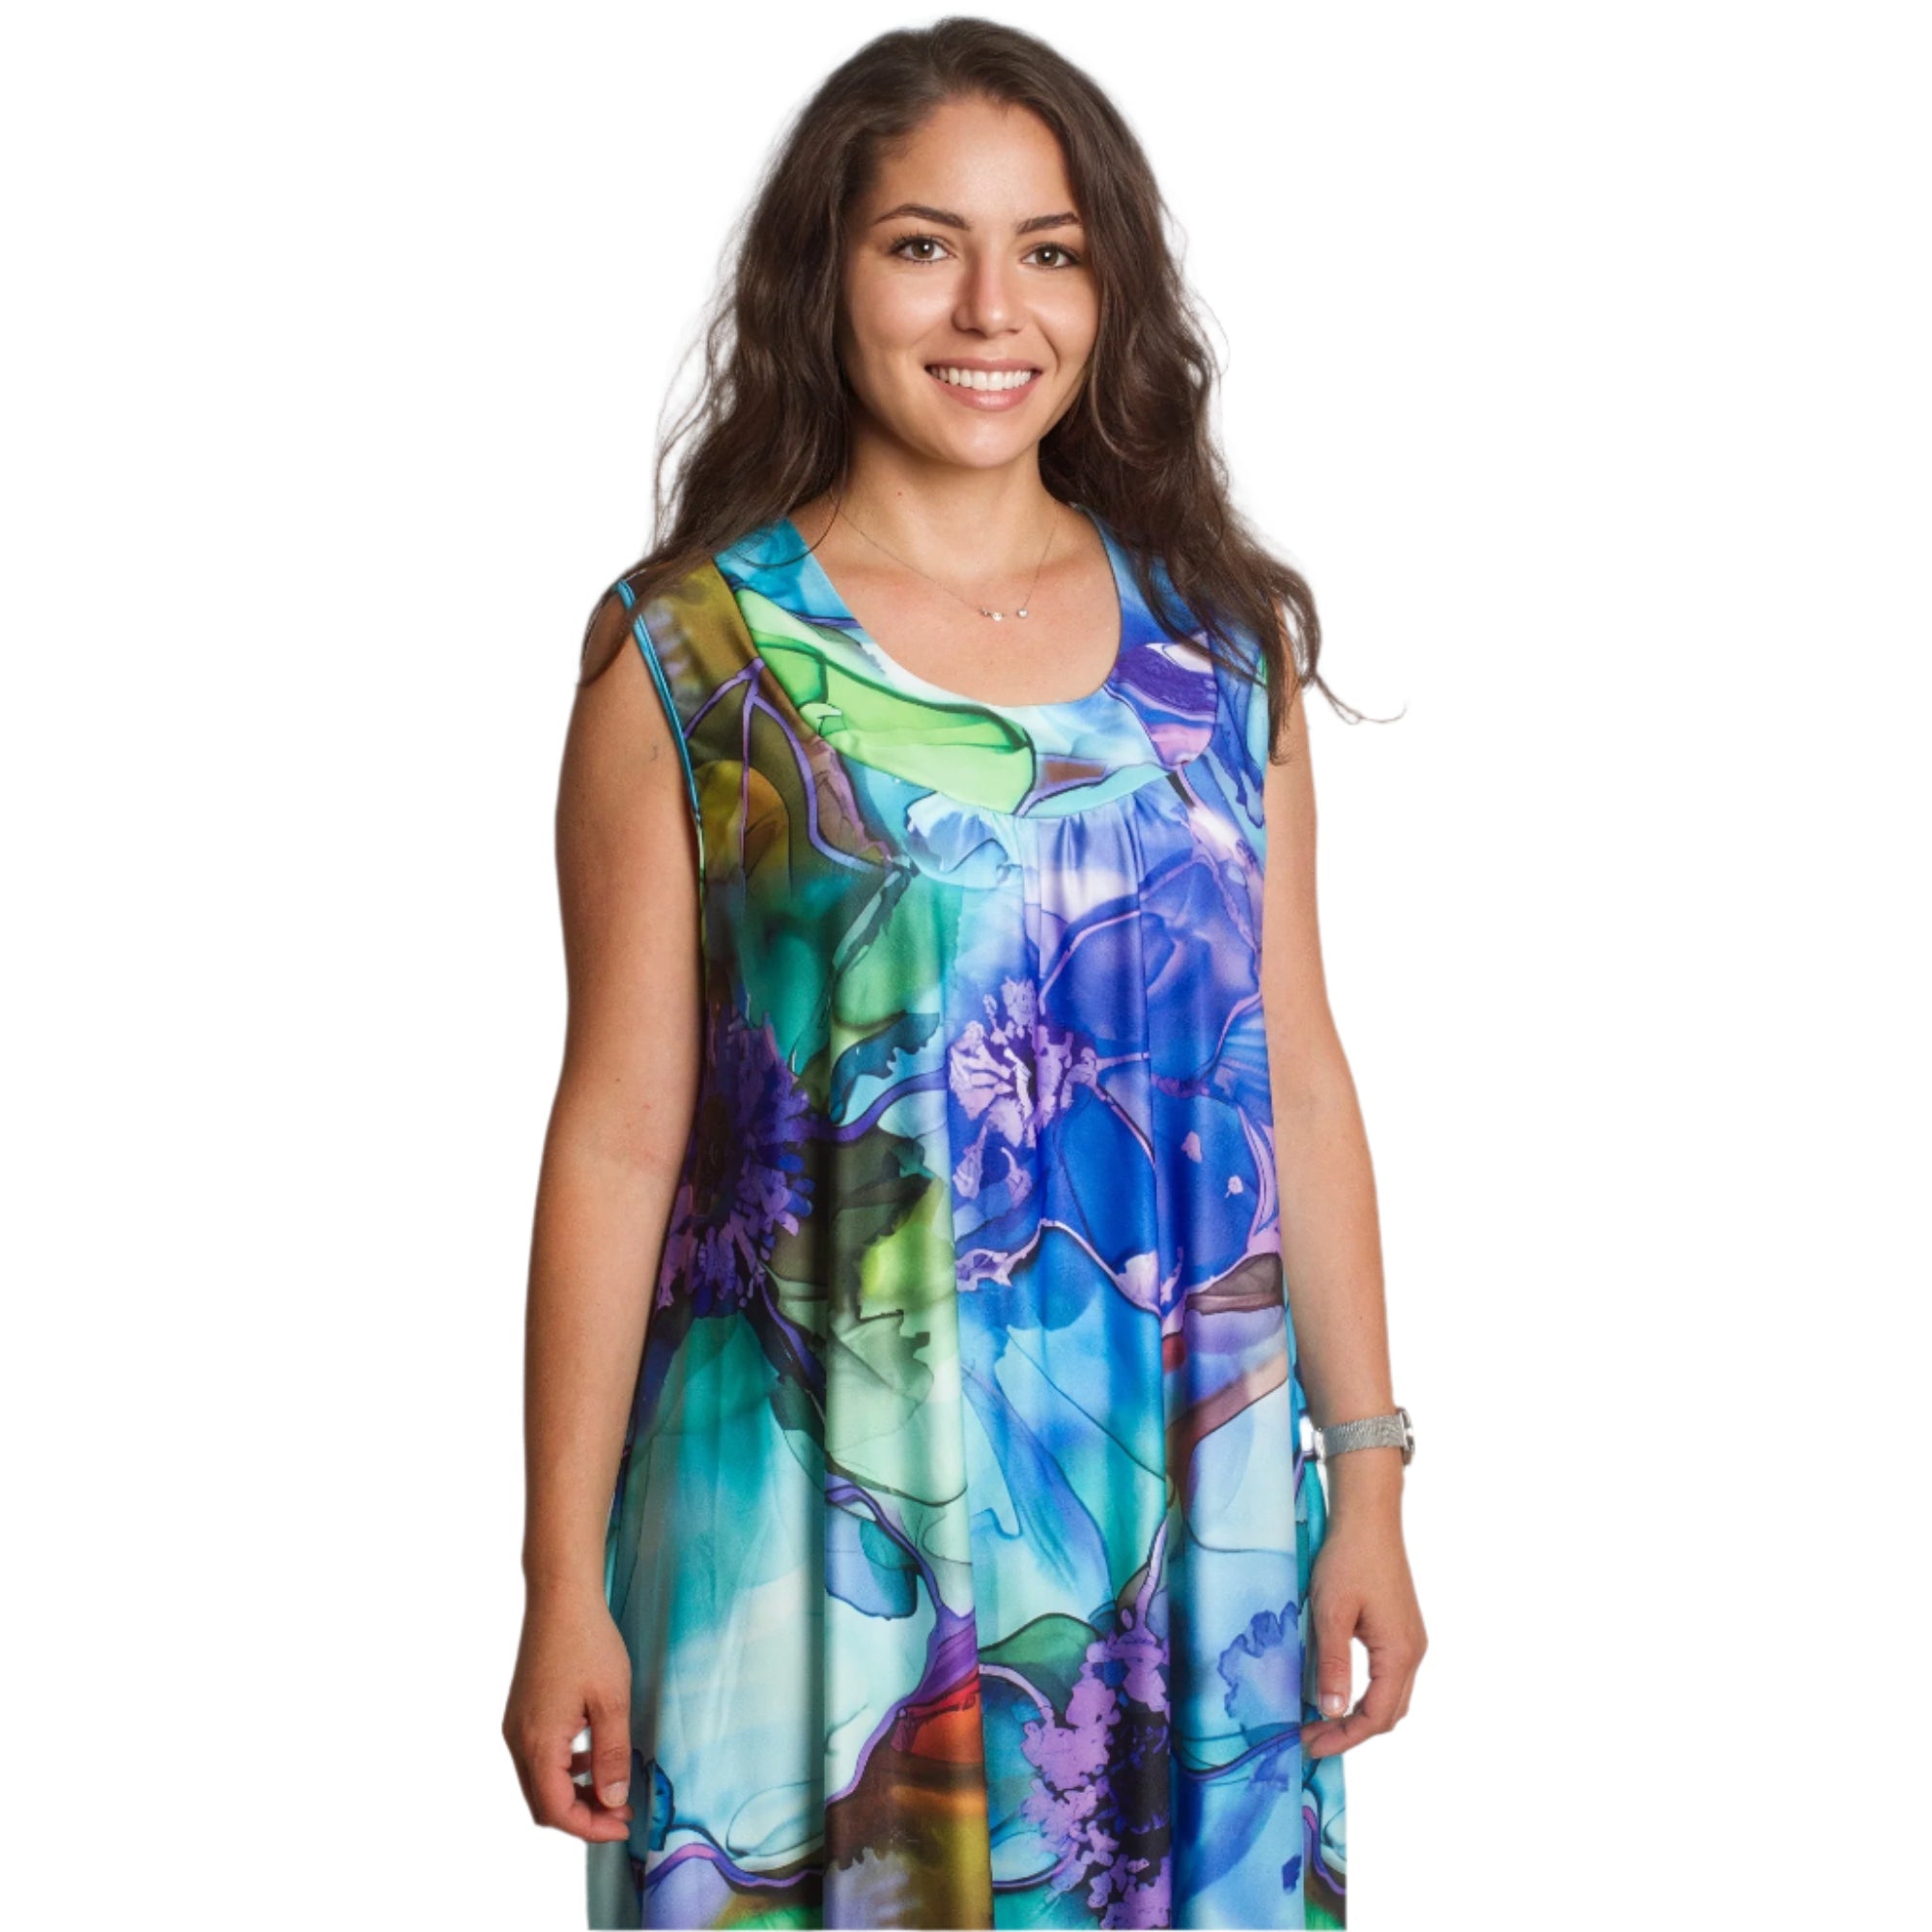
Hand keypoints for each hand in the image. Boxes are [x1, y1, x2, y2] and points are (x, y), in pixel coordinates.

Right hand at [502, 1586, 637, 1841]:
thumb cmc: (589, 1642)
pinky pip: (538, 1758)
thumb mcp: (612, 1700)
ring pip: (539, 1782)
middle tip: (622, 1811)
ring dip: (573, 1794)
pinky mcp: (521, 1712)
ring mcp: (516, 1726)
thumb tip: (612, 1801)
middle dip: (582, 1816)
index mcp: (538, 1743)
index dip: (590, 1827)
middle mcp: (518, 1740)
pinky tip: (592, 1755)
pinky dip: (564, 1769)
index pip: (557, 1810)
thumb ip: (612, 1755)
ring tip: (613, 1787)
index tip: (624, 1824)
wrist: (560, 1596)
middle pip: (543, 1803)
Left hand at [1298, 1501, 1425, 1759]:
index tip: (1310, 1745)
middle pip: (1388, 1713)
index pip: (1377, 1716)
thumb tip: (1330, 1711)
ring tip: (1321, 1721)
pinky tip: (1338, 1690)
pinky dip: (1366, 1694)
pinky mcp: (1401, 1630)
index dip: (1344, 1737)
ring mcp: (1410, 1641)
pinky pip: (1389, 1677)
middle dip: (1351, 1732)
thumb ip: (1332, 1663)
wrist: (1369, 1518)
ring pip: (1391, 1697)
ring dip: (1360, 1715)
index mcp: (1400, 1652)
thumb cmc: (1349, 1559)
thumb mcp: (1332, 1612)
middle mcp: (1413, 1652)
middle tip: (1311, 1738)